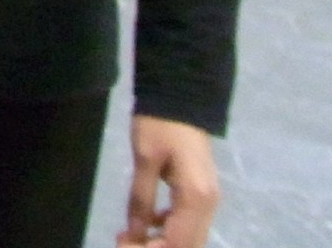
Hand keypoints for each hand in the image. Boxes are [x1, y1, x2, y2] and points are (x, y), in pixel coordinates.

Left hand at [122, 115, 219, 246]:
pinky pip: (188, 222)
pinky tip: (146, 222)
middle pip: (187, 245)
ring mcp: (208, 200)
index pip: (177, 243)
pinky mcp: (201, 193)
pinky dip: (168, 228)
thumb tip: (133, 232)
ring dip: (161, 242)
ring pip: (188, 237)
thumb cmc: (161, 124)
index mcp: (196, 198)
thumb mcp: (145, 159)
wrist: (182, 97)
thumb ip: (140, 199)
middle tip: (123, 240)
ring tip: (129, 235)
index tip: (122, 243)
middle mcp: (209, 205)